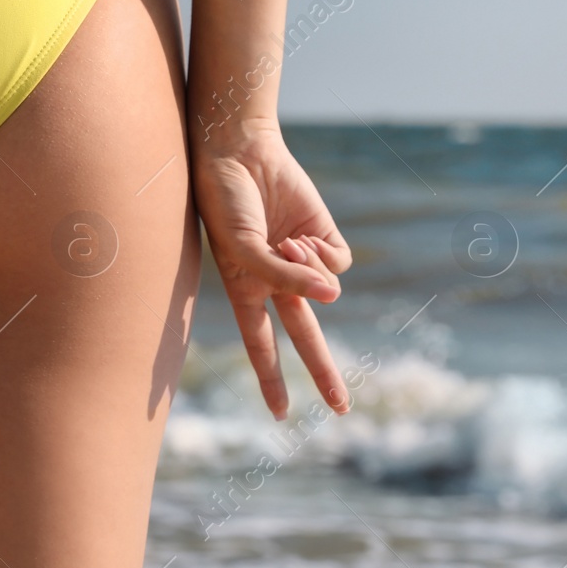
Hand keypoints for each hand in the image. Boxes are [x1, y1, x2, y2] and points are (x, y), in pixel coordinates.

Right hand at [191, 123, 352, 419]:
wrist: (237, 152)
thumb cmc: (224, 201)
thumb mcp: (243, 250)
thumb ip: (285, 279)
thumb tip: (334, 297)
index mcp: (246, 289)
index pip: (262, 345)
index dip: (271, 380)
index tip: (281, 414)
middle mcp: (276, 280)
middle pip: (306, 336)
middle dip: (323, 372)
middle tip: (342, 409)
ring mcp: (302, 259)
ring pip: (326, 291)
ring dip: (306, 271)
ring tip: (284, 242)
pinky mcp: (324, 236)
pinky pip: (337, 263)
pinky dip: (321, 255)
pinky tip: (301, 237)